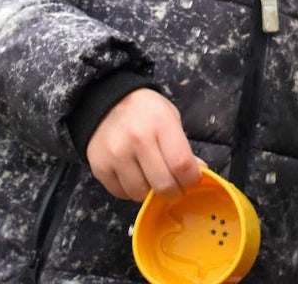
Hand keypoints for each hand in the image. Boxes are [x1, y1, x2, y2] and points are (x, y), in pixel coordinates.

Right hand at [86, 87, 200, 200]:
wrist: (107, 103)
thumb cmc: (146, 110)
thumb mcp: (170, 118)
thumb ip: (183, 147)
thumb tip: (197, 173)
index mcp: (160, 123)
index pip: (181, 164)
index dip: (191, 179)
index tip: (192, 180)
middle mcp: (137, 139)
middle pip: (163, 184)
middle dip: (174, 191)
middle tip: (175, 185)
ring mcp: (116, 155)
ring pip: (141, 194)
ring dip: (150, 192)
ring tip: (152, 177)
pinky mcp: (99, 168)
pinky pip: (121, 194)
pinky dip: (131, 191)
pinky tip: (135, 175)